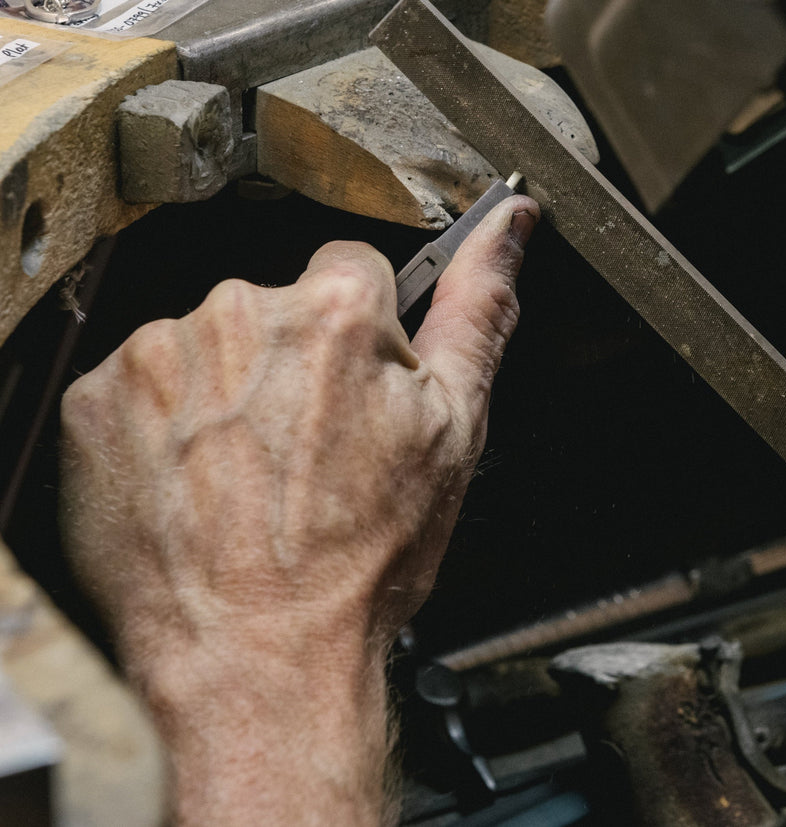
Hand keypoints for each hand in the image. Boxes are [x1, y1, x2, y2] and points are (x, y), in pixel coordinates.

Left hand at [59, 194, 537, 824]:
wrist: (256, 660)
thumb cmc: (361, 561)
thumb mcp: (455, 434)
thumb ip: (479, 311)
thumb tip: (511, 227)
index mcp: (334, 313)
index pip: (355, 273)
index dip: (366, 343)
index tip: (358, 401)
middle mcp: (236, 314)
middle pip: (276, 309)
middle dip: (294, 364)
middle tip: (309, 458)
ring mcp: (155, 358)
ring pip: (206, 347)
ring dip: (226, 393)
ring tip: (250, 482)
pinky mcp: (93, 404)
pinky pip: (139, 388)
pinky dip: (162, 428)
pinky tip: (196, 487)